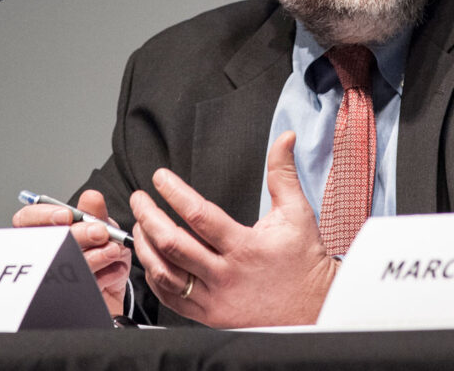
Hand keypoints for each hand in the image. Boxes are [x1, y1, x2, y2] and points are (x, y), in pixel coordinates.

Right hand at [12, 189, 131, 314]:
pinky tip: (114, 270)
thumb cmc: (100, 252)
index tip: (67, 215)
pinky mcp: (68, 297)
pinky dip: (104, 274)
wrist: (114, 289)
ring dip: (95, 255)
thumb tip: (92, 197)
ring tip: (113, 250)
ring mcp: (52, 277)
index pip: (27, 218)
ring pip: (64, 265)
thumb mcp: (102, 228)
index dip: (44, 215)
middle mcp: (42, 253)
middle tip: (100, 232)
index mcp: (44, 230)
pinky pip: (82, 285)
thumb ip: (95, 213)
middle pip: (45, 242)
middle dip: (77, 234)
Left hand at [130, 131, 337, 327]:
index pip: (199, 216)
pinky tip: (151, 259)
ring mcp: (215, 300)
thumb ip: (283, 172)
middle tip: (139, 199)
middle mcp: (226, 275)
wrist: (314, 307)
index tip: (160, 178)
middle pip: (173, 245)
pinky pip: (171, 299)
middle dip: (148, 217)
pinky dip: (155, 278)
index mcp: (245, 247)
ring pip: (166, 274)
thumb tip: (285, 138)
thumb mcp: (297, 211)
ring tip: (139, 225)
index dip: (174, 193)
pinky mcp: (210, 316)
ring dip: (146, 247)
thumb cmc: (303, 259)